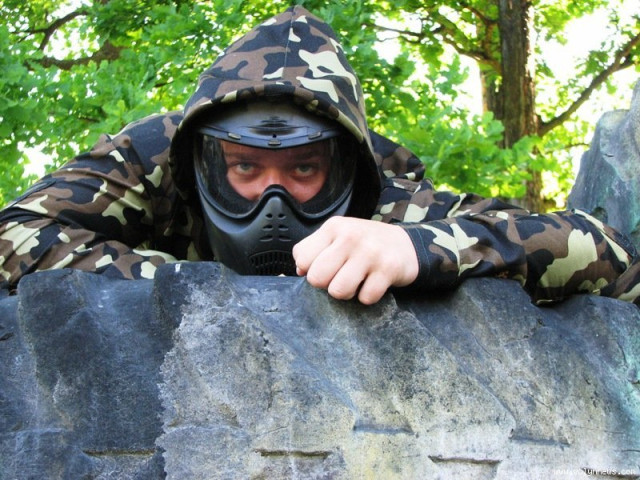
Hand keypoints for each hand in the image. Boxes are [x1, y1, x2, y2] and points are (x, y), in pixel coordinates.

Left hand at [292, 217, 418, 304]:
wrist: (406, 245)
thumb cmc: (364, 244)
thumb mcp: (338, 236)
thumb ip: (314, 250)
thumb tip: (299, 270)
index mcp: (333, 227)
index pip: (302, 259)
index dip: (310, 270)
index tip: (325, 267)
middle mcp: (350, 236)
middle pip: (317, 278)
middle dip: (326, 284)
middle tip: (340, 277)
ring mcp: (370, 252)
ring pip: (338, 291)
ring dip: (347, 293)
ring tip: (355, 282)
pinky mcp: (388, 269)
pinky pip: (365, 298)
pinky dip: (368, 296)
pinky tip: (372, 283)